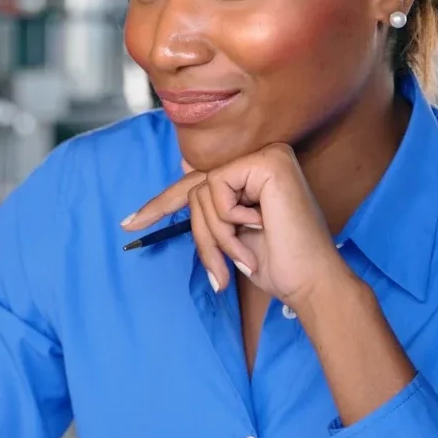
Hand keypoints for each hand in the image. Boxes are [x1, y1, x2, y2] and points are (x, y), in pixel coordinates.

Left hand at [121, 143, 349, 307]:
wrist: (309, 282)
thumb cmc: (276, 264)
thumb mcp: (230, 233)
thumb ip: (210, 205)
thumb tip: (181, 168)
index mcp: (255, 172)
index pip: (198, 183)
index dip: (160, 205)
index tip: (128, 224)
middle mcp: (263, 156)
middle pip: (195, 189)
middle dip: (201, 235)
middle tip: (218, 268)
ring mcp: (267, 155)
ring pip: (200, 192)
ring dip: (217, 235)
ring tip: (245, 255)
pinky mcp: (268, 160)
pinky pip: (215, 188)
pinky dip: (228, 219)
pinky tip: (259, 227)